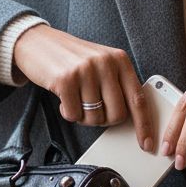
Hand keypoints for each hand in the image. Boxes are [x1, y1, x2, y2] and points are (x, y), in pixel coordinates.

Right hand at [13, 25, 153, 149]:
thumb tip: (132, 118)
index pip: (138, 99)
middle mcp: (105, 63)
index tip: (147, 143)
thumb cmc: (72, 59)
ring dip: (83, 116)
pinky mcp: (65, 80)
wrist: (38, 42)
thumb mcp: (102, 63)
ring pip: (94, 117)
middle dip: (104, 120)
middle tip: (92, 109)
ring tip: (76, 98)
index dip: (144, 125)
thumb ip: (117, 84)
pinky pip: (73, 115)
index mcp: (120, 60)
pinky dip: (68, 112)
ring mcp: (85, 71)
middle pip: (117, 114)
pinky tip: (64, 98)